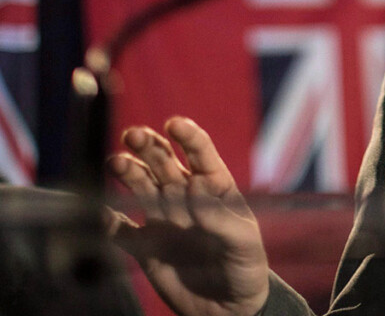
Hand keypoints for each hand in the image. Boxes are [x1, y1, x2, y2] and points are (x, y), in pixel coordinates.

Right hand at [106, 117, 269, 315]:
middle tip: (134, 135)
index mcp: (216, 188)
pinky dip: (109, 221)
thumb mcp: (244, 241)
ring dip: (128, 172)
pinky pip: (121, 230)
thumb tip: (196, 189)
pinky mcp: (145, 247)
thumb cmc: (246, 266)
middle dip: (150, 146)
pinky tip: (100, 212)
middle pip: (164, 163)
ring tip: (116, 162)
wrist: (229, 308)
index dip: (188, 137)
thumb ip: (221, 218)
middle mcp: (186, 197)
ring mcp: (164, 219)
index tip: (174, 124)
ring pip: (141, 187)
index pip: (201, 154)